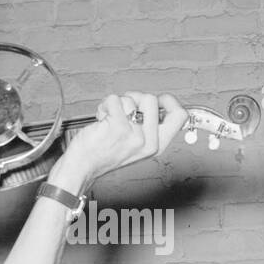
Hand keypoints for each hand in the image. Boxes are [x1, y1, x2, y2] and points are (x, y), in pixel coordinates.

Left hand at [51, 92, 188, 192]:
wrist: (83, 166)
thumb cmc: (104, 154)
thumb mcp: (136, 145)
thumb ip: (149, 127)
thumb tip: (157, 102)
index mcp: (157, 145)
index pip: (180, 116)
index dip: (169, 101)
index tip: (157, 100)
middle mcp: (148, 142)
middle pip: (153, 99)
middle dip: (135, 98)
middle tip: (124, 110)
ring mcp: (134, 135)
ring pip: (133, 98)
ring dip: (118, 103)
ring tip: (110, 117)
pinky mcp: (118, 127)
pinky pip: (115, 99)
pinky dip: (105, 104)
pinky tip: (102, 118)